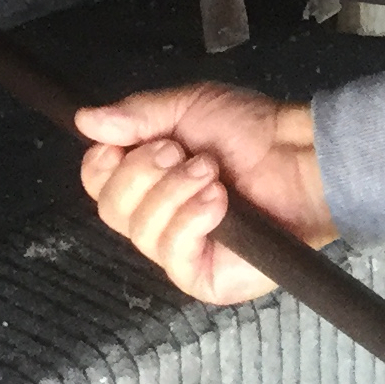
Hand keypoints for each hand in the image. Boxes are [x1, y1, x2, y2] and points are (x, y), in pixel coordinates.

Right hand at [75, 83, 335, 303]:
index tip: (123, 144)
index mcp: (148, 177)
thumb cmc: (251, 130)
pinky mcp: (202, 277)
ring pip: (140, 231)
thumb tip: (85, 119)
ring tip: (211, 175)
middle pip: (110, 208)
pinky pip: (173, 255)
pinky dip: (191, 220)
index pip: (97, 183)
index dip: (101, 164)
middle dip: (143, 173)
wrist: (299, 158)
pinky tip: (218, 203)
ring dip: (175, 193)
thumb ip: (137, 115)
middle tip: (181, 153)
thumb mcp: (188, 106)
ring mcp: (178, 250)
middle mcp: (156, 216)